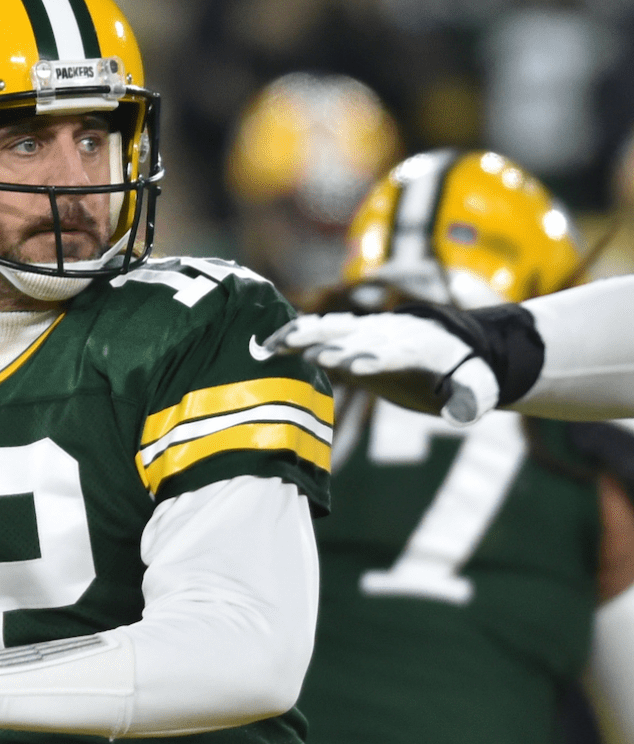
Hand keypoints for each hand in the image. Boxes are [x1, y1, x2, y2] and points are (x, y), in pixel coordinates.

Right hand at [266, 311, 500, 424]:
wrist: (454, 341)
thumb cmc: (465, 372)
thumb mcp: (476, 388)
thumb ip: (468, 400)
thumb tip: (461, 414)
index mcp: (421, 348)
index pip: (395, 354)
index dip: (375, 359)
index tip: (354, 366)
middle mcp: (391, 334)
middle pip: (357, 338)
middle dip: (333, 344)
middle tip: (307, 350)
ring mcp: (370, 331)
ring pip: (334, 329)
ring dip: (306, 334)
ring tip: (275, 342)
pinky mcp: (354, 336)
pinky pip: (323, 331)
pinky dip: (298, 334)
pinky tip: (268, 343)